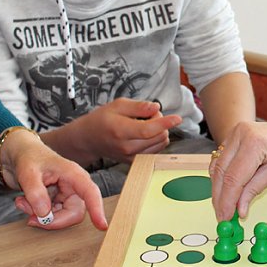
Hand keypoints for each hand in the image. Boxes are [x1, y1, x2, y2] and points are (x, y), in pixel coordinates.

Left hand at [0, 129, 107, 229]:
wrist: (20, 154)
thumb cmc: (29, 157)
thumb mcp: (28, 173)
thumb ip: (35, 193)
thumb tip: (44, 214)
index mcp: (74, 175)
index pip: (90, 193)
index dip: (97, 210)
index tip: (102, 226)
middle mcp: (75, 186)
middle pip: (74, 213)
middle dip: (52, 220)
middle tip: (30, 218)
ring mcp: (67, 195)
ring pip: (61, 218)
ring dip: (39, 216)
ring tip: (22, 202)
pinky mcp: (58, 201)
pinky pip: (52, 217)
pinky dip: (35, 214)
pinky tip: (24, 202)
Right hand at [47, 98, 181, 165]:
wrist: (89, 139)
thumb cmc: (102, 120)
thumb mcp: (118, 105)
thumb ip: (138, 106)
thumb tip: (156, 107)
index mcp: (121, 130)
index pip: (149, 130)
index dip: (165, 123)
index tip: (178, 118)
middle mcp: (127, 147)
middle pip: (159, 135)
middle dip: (160, 122)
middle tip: (147, 114)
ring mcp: (131, 156)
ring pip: (161, 143)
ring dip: (159, 131)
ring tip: (144, 124)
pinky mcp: (134, 161)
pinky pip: (156, 150)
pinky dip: (156, 140)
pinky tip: (145, 134)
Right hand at [210, 104, 266, 221]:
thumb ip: (254, 190)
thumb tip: (238, 210)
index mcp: (255, 142)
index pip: (233, 178)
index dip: (227, 201)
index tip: (225, 217)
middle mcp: (240, 134)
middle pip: (221, 172)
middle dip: (220, 197)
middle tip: (222, 217)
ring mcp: (235, 133)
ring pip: (218, 167)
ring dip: (218, 189)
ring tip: (223, 208)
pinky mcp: (233, 136)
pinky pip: (221, 160)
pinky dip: (221, 177)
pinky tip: (225, 192)